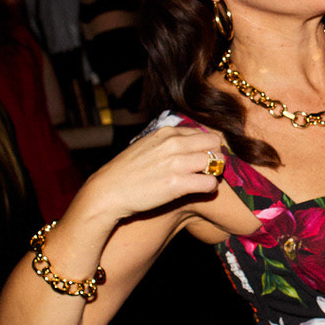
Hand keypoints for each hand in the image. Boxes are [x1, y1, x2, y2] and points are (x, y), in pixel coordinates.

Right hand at [67, 124, 224, 225]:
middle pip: (215, 143)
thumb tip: (188, 144)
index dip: (208, 147)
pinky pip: (210, 183)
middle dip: (216, 156)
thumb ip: (168, 142)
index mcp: (167, 133)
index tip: (203, 158)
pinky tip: (201, 190)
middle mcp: (174, 144)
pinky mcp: (177, 184)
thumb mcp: (147, 146)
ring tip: (205, 180)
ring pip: (216, 161)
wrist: (108, 192)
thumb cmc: (127, 172)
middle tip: (209, 169)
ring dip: (215, 172)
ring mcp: (176, 163)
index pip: (204, 133)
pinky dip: (210, 188)